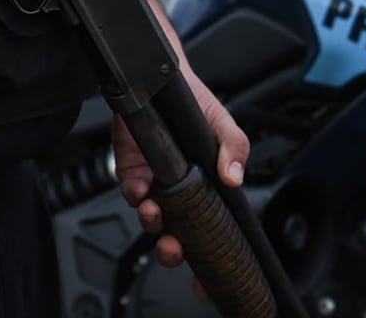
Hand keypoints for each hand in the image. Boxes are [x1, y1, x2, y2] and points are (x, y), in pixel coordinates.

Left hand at [112, 67, 249, 277]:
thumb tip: (234, 178)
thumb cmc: (196, 104)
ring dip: (154, 224)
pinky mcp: (131, 172)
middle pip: (178, 238)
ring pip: (152, 221)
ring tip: (156, 213)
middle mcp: (180, 194)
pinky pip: (131, 195)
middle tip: (177, 249)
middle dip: (175, 252)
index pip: (211, 234)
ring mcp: (155, 185)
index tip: (206, 285)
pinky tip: (143, 189)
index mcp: (207, 190)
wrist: (162, 79)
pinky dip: (136, 197)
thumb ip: (235, 148)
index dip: (208, 264)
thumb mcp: (224, 124)